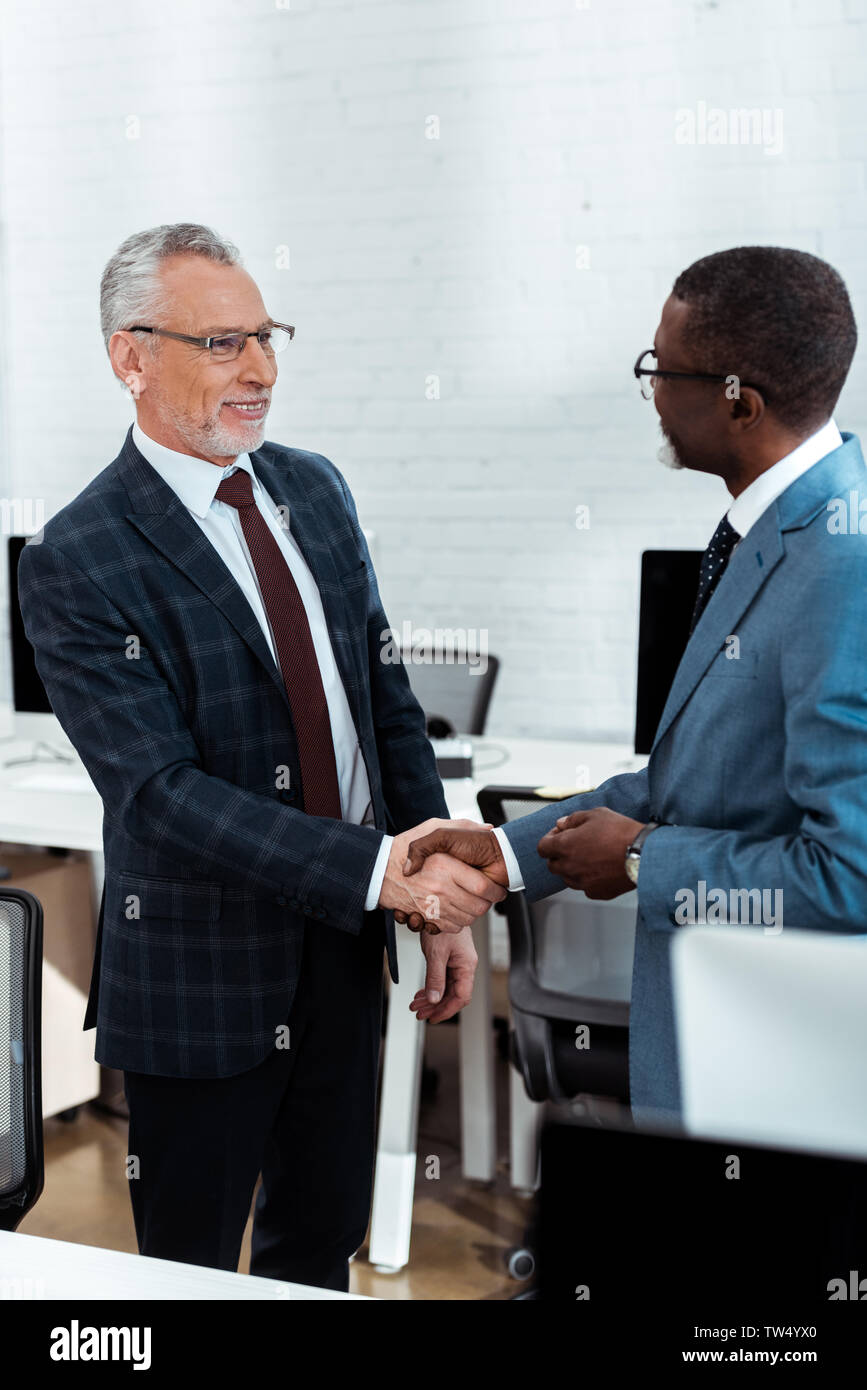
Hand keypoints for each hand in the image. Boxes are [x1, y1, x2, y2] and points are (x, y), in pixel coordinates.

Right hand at [379, 819, 505, 933]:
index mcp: (445, 866)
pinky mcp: (425, 918)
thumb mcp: (434, 828)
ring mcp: (431, 905)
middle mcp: (439, 888)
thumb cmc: (405, 847)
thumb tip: (487, 828)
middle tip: (487, 895)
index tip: (498, 887)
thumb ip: (462, 825)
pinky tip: (456, 908)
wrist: (378, 869)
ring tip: (471, 900)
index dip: (495, 889)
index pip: (482, 886)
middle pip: (478, 907)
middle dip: (488, 902)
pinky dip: (458, 921)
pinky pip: (452, 927)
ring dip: (473, 912)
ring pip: (467, 919)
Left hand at [410, 926, 477, 1022]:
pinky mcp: (450, 959)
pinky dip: (432, 987)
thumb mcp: (436, 953)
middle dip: (435, 1006)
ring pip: (446, 988)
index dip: (447, 1010)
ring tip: (416, 1005)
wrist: (439, 905)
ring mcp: (458, 963)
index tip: (432, 1018)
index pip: (461, 997)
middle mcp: (465, 966)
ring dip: (431, 998)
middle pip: (453, 995)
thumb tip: (435, 999)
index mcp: (467, 966)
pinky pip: (442, 979)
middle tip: (419, 1013)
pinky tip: (422, 993)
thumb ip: (436, 978)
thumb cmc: (442, 923)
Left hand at [536, 807, 643, 898]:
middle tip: (575, 845)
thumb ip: (573, 819)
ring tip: (590, 856)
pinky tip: (601, 868)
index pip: (542, 847)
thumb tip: (561, 824)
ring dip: (572, 868)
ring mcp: (582, 882)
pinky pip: (585, 887)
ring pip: (568, 878)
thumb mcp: (596, 814)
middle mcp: (569, 867)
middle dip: (559, 855)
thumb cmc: (621, 833)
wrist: (644, 854)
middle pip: (552, 865)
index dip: (550, 839)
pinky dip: (588, 879)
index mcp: (565, 846)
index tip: (560, 835)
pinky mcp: (596, 892)